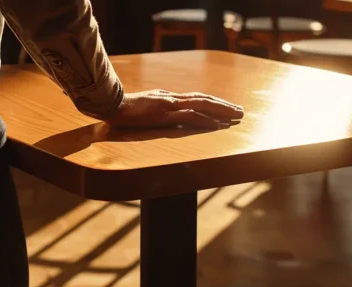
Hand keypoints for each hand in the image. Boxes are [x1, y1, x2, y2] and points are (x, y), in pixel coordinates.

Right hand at [103, 90, 243, 129]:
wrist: (110, 106)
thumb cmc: (125, 108)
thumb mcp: (146, 106)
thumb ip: (159, 107)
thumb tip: (169, 110)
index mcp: (168, 98)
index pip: (196, 99)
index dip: (213, 103)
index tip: (227, 108)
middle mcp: (172, 99)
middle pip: (204, 100)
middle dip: (224, 105)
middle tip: (241, 112)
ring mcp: (170, 105)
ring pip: (202, 105)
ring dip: (221, 111)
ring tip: (236, 116)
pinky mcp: (165, 113)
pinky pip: (191, 116)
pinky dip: (206, 119)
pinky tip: (219, 124)